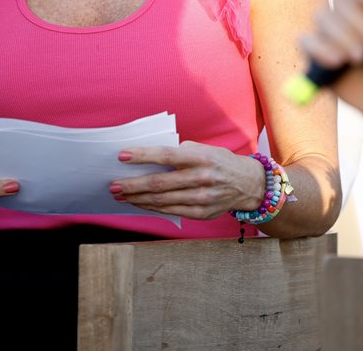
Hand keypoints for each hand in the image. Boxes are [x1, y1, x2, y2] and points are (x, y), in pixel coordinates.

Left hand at [110, 141, 265, 220]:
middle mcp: (202, 178)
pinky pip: (171, 211)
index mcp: (201, 157)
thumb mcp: (205, 149)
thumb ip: (181, 151)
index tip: (122, 156)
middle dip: (133, 185)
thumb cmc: (220, 162)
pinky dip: (153, 208)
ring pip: (163, 200)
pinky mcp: (202, 213)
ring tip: (121, 195)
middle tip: (114, 185)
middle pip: (160, 183)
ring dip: (138, 198)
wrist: (248, 184)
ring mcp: (202, 198)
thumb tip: (150, 156)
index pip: (166, 155)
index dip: (143, 156)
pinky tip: (140, 203)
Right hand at [297, 0, 362, 121]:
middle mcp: (347, 12)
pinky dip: (321, 50)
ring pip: (320, 17)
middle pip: (338, 0)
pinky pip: (305, 40)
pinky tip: (338, 62)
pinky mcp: (316, 52)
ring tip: (359, 59)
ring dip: (342, 39)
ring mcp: (330, 32)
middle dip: (358, 25)